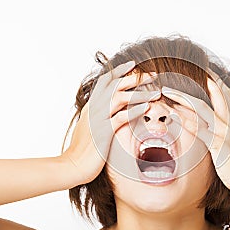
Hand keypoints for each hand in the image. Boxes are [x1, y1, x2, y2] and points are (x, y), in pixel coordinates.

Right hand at [62, 61, 160, 183]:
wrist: (73, 165)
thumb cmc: (83, 149)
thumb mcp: (89, 127)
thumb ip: (98, 116)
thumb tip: (109, 111)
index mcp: (91, 106)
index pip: (105, 81)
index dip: (119, 71)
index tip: (133, 64)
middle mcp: (94, 108)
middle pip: (115, 85)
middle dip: (135, 78)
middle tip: (153, 75)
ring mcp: (98, 119)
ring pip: (119, 98)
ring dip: (139, 93)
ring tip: (156, 92)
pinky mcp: (103, 132)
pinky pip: (120, 117)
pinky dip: (134, 111)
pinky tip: (146, 108)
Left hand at [162, 77, 229, 192]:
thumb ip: (220, 130)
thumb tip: (207, 124)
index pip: (224, 93)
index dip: (214, 79)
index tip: (204, 69)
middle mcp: (227, 121)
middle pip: (211, 94)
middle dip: (194, 84)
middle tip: (177, 78)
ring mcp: (222, 131)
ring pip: (200, 108)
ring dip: (182, 98)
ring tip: (167, 92)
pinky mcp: (217, 143)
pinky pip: (198, 129)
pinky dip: (184, 121)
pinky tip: (173, 116)